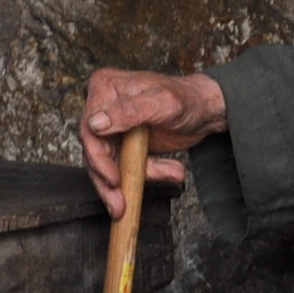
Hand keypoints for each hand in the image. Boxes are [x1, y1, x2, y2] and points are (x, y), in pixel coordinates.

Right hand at [82, 68, 226, 216]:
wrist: (204, 110)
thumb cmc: (186, 98)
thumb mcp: (161, 102)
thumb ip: (128, 111)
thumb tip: (96, 123)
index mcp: (105, 88)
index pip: (89, 129)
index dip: (98, 158)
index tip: (113, 179)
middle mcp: (104, 107)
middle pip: (94, 151)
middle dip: (109, 182)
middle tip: (121, 204)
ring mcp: (113, 128)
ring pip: (107, 165)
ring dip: (132, 181)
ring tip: (165, 176)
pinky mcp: (123, 144)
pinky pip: (125, 168)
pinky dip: (147, 175)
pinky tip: (171, 170)